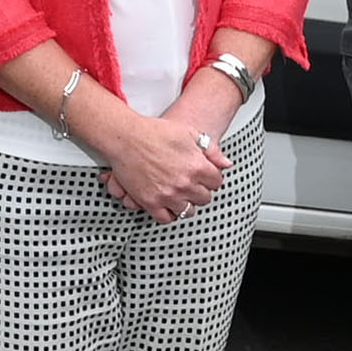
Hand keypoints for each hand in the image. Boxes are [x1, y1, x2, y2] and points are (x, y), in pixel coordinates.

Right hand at [89, 102, 231, 225]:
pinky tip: (168, 204)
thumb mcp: (189, 133)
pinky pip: (166, 218)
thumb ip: (211, 150)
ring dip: (187, 203)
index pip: (217, 182)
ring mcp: (168, 195)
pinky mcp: (150, 202)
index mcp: (197, 166)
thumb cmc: (154, 132)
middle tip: (193, 184)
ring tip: (181, 195)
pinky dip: (169, 214)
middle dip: (200, 190)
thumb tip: (226, 163)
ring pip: (188, 211)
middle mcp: (184, 184)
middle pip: (204, 198)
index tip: (206, 177)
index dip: (212, 178)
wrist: (126, 137)